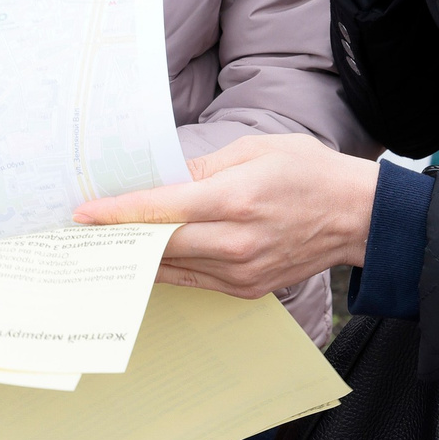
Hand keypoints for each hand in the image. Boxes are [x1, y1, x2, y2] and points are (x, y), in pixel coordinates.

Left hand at [73, 134, 378, 300]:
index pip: (161, 209)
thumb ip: (202, 167)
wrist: (358, 217)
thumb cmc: (309, 173)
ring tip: (102, 243)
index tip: (83, 214)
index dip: (117, 213)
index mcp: (236, 201)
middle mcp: (235, 242)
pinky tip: (144, 256)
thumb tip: (160, 179)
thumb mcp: (255, 150)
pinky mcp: (246, 288)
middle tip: (80, 230)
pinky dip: (166, 268)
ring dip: (136, 256)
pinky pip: (192, 280)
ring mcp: (241, 271)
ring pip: (171, 267)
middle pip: (159, 244)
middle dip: (117, 236)